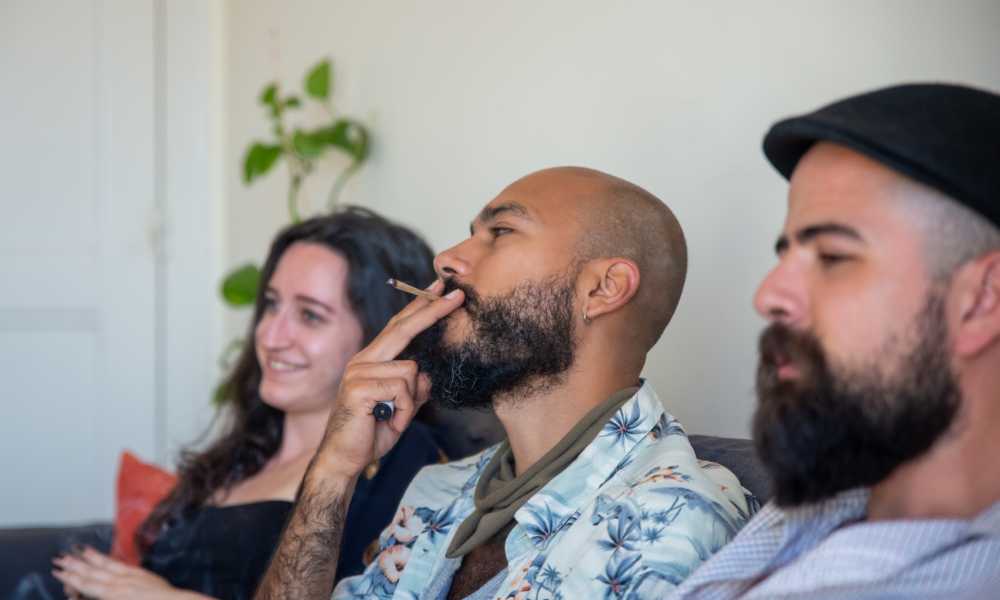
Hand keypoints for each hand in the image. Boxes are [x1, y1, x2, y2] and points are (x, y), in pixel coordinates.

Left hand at [51, 546, 190, 599]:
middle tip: (61, 558)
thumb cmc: (165, 596)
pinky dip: (81, 588)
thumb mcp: (151, 583)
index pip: (109, 563)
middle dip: (77, 563)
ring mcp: (117, 590)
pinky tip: (69, 587)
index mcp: (132, 574)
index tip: (83, 549)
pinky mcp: (114, 597)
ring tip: (59, 568)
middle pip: (95, 569)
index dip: (94, 556)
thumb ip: (138, 581)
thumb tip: (132, 579)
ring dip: (74, 573)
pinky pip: (94, 591)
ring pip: (90, 579)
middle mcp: (122, 580)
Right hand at [316, 279, 463, 478]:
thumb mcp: (404, 406)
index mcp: (372, 360)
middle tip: (459, 296)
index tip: (440, 289)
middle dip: (432, 311)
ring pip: (410, 370)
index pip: (400, 327)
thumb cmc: (373, 432)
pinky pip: (402, 389)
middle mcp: (363, 360)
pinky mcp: (358, 386)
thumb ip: (416, 387)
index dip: (421, 307)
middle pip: (403, 328)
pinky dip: (405, 411)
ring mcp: (358, 371)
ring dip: (412, 402)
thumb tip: (429, 373)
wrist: (345, 460)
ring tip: (395, 419)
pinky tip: (389, 422)